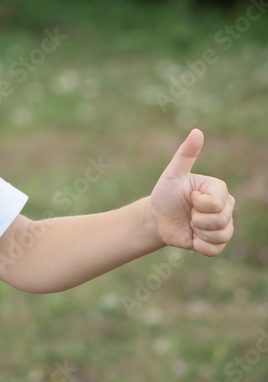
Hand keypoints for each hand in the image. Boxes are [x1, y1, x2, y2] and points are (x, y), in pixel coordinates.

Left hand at [148, 128, 234, 255]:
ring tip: (190, 224)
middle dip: (198, 218)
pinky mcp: (216, 243)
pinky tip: (191, 237)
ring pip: (221, 235)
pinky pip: (215, 250)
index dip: (199, 203)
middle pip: (222, 220)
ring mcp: (223, 225)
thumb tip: (197, 131)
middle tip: (187, 213)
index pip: (218, 202)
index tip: (189, 197)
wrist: (156, 218)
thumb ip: (186, 154)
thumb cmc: (165, 193)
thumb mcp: (172, 174)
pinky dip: (199, 245)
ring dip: (199, 232)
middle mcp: (226, 207)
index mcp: (218, 189)